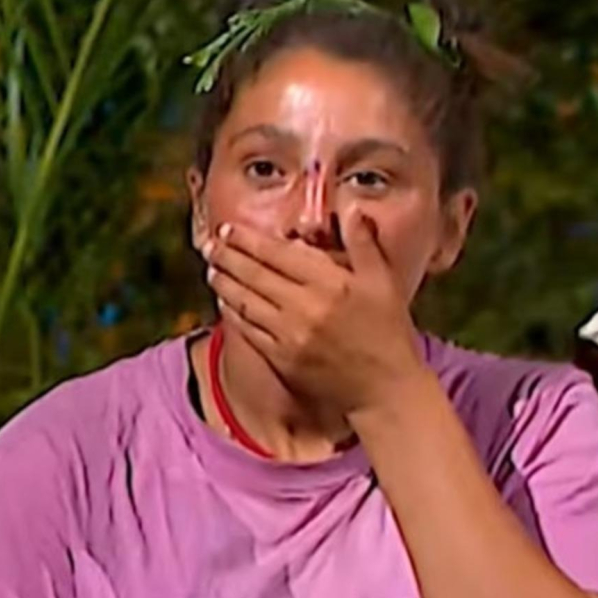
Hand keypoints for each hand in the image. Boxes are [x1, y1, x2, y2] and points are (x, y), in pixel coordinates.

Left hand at [202, 210, 426, 418]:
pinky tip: (225, 302)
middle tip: (209, 244)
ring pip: (245, 302)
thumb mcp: (383, 281)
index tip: (229, 229)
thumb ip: (363, 243)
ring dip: (224, 283)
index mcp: (330, 283)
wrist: (385, 389)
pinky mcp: (282, 359)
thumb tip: (352, 209)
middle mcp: (305, 307)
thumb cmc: (388, 332)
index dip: (248, 239)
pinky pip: (248, 330)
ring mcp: (290, 335)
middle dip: (227, 256)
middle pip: (254, 274)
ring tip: (212, 269)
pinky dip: (233, 313)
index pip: (277, 253)